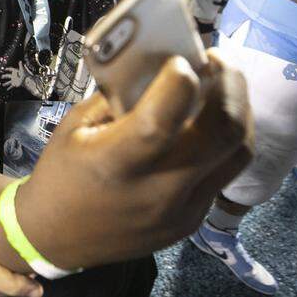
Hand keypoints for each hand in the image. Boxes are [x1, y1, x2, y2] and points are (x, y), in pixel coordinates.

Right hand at [19, 51, 252, 268]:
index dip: (181, 81)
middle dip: (231, 86)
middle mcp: (156, 191)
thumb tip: (160, 63)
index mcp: (115, 164)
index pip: (162, 121)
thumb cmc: (61, 174)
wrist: (58, 238)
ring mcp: (182, 211)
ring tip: (222, 87)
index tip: (182, 58)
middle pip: (224, 133)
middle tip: (218, 62)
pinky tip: (206, 123)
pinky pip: (224, 172)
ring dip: (238, 111)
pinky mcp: (194, 221)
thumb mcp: (76, 126)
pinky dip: (222, 140)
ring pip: (238, 152)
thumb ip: (120, 96)